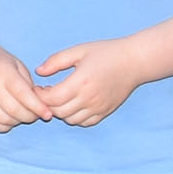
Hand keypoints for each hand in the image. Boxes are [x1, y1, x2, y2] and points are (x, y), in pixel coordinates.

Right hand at [0, 46, 53, 133]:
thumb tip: (40, 105)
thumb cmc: (0, 62)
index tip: (48, 114)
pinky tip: (10, 118)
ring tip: (23, 115)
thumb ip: (28, 85)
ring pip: (5, 119)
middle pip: (15, 110)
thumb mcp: (18, 66)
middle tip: (37, 114)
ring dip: (18, 121)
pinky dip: (5, 126)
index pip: (23, 95)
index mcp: (4, 73)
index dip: (38, 107)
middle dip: (30, 116)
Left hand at [29, 37, 148, 126]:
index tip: (39, 87)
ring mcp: (98, 107)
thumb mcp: (79, 50)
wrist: (134, 62)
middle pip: (58, 111)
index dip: (40, 95)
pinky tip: (74, 104)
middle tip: (47, 93)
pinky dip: (74, 117)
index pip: (52, 98)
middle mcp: (89, 98)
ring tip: (60, 98)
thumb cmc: (106, 53)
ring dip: (60, 111)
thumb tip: (38, 71)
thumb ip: (56, 60)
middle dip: (47, 104)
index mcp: (81, 81)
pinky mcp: (104, 112)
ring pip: (70, 120)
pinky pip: (84, 123)